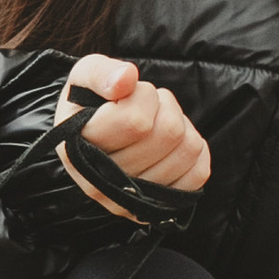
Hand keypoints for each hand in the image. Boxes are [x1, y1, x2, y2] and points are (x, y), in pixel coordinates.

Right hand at [54, 54, 211, 218]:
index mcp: (79, 152)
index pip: (136, 122)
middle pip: (168, 134)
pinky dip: (194, 149)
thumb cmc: (90, 103)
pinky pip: (199, 172)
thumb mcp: (84, 76)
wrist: (92, 137)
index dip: (142, 96)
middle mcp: (103, 185)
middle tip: (145, 106)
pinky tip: (170, 144)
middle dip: (162, 106)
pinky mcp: (159, 204)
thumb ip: (100, 73)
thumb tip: (126, 78)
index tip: (128, 93)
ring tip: (155, 122)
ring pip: (187, 149)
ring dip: (179, 124)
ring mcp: (133, 200)